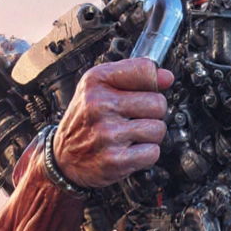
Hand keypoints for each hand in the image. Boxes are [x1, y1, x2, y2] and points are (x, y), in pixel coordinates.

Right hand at [52, 57, 173, 188]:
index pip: (146, 70)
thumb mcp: (99, 87)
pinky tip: (129, 151)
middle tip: (134, 118)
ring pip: (158, 129)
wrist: (63, 158)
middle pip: (158, 103)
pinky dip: (145, 154)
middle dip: (152, 113)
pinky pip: (153, 152)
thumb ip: (133, 75)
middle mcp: (99, 105)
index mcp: (96, 82)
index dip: (152, 82)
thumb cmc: (85, 119)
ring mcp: (107, 134)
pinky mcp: (115, 160)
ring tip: (130, 135)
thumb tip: (167, 77)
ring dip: (150, 136)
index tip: (145, 90)